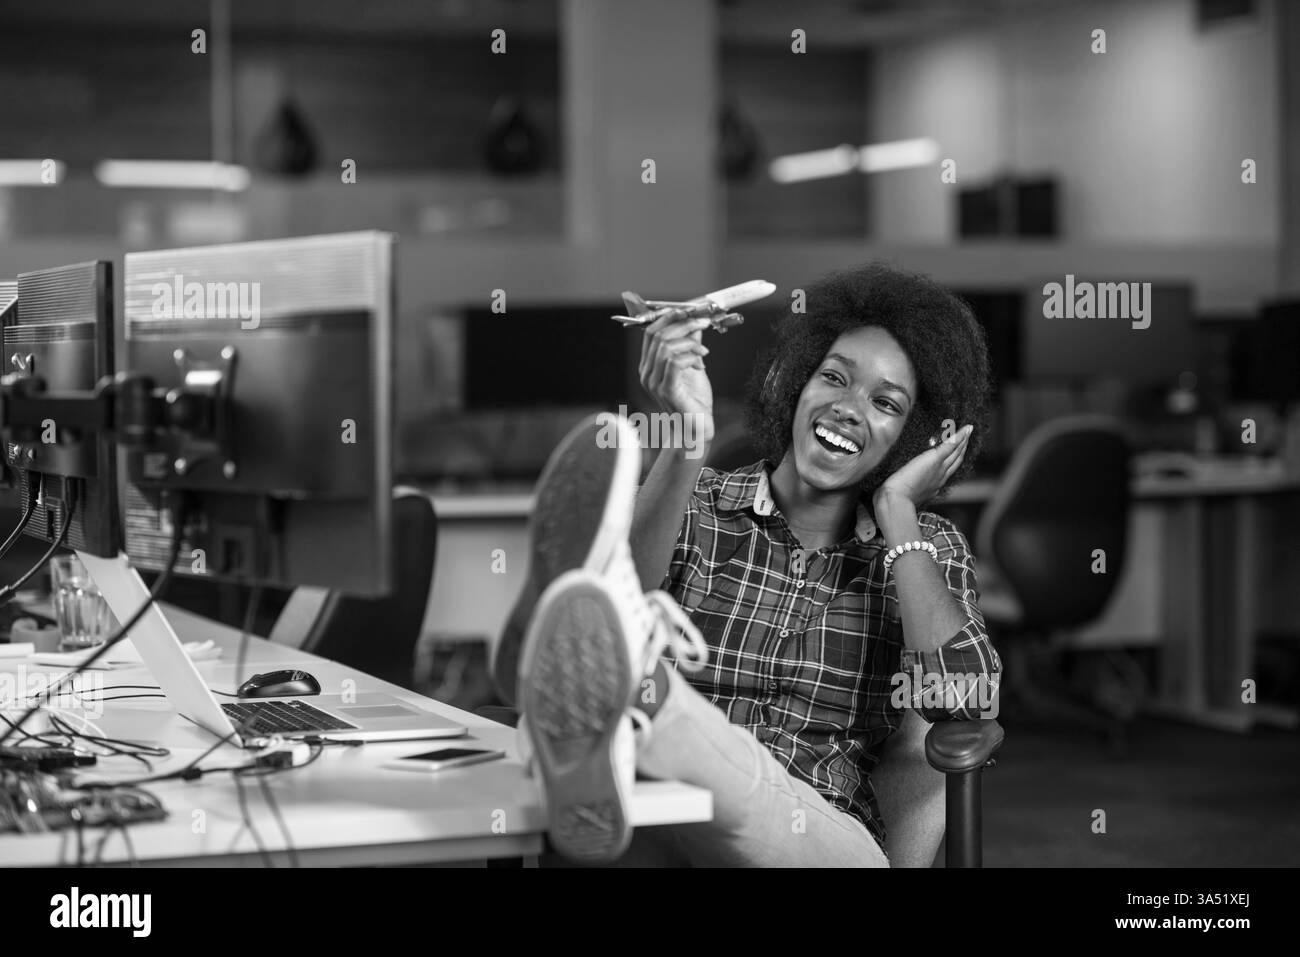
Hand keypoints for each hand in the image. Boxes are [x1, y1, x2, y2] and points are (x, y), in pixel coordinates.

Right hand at [638, 311, 714, 441]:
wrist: (695, 430)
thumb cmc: (693, 401)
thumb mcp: (693, 366)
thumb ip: (690, 345)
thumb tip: (695, 323)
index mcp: (649, 365)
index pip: (650, 332)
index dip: (668, 317)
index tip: (689, 310)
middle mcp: (647, 373)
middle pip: (658, 335)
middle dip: (683, 324)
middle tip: (704, 322)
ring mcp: (654, 383)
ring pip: (666, 347)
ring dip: (690, 343)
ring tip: (704, 352)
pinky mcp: (667, 391)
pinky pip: (674, 363)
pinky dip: (690, 357)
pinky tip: (700, 364)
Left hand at [873, 424, 971, 511]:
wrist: (897, 499)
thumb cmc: (896, 496)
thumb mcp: (906, 490)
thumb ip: (908, 484)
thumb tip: (900, 481)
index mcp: (934, 484)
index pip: (947, 470)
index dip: (954, 461)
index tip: (957, 453)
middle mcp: (940, 476)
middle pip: (956, 460)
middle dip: (962, 449)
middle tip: (967, 438)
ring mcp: (939, 468)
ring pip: (956, 452)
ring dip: (964, 441)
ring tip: (969, 431)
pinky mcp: (934, 459)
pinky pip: (951, 445)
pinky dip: (960, 436)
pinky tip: (967, 429)